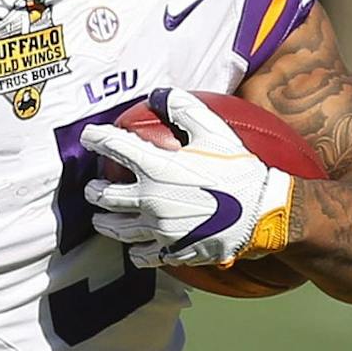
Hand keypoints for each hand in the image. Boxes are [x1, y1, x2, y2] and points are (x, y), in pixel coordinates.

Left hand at [82, 89, 293, 267]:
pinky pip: (143, 256)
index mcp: (156, 168)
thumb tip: (159, 94)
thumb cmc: (239, 169)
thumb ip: (184, 109)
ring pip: (117, 229)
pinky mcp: (171, 251)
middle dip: (94, 190)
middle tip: (93, 187)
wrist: (262, 212)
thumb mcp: (214, 131)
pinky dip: (134, 252)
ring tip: (100, 219)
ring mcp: (158, 229)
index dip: (96, 139)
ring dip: (105, 222)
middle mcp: (150, 200)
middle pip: (105, 196)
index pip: (114, 147)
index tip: (89, 137)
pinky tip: (133, 250)